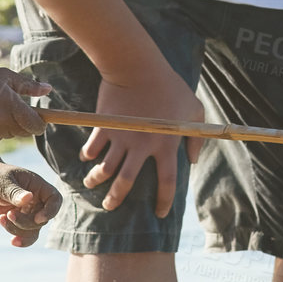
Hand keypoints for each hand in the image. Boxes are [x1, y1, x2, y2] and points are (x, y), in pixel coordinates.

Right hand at [0, 67, 51, 147]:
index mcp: (11, 105)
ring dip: (7, 126)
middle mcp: (2, 122)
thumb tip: (49, 90)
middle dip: (23, 124)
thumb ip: (28, 85)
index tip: (40, 121)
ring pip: (9, 134)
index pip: (35, 124)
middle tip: (12, 111)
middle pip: (24, 131)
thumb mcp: (4, 77)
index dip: (40, 124)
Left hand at [0, 160, 61, 247]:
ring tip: (1, 219)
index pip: (55, 199)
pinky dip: (18, 237)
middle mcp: (37, 201)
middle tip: (8, 214)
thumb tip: (29, 198)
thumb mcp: (3, 182)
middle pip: (42, 219)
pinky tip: (11, 240)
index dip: (51, 211)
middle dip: (25, 222)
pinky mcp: (20, 221)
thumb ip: (15, 192)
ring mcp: (29, 213)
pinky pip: (24, 235)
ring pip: (33, 230)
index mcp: (38, 187)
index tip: (38, 218)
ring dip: (18, 230)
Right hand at [79, 71, 205, 217]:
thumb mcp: (195, 109)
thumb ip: (196, 137)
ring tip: (92, 184)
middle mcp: (142, 146)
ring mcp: (121, 137)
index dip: (164, 201)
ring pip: (104, 169)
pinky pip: (92, 147)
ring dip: (96, 180)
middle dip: (116, 199)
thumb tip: (192, 160)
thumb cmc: (171, 86)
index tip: (160, 214)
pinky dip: (87, 155)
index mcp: (166, 145)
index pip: (167, 182)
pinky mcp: (104, 126)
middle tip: (110, 207)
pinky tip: (86, 158)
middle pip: (126, 182)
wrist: (138, 67)